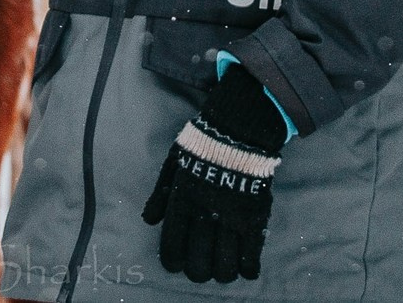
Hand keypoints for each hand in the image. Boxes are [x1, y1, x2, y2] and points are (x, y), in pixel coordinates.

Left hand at [142, 64, 288, 284]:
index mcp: (181, 203)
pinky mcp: (254, 218)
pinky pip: (251, 254)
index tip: (177, 264)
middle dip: (198, 272)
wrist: (237, 129)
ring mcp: (231, 219)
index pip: (172, 247)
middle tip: (201, 268)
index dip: (173, 262)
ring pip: (224, 266)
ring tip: (222, 269)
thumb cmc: (200, 145)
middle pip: (198, 265)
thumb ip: (159, 194)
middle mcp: (204, 216)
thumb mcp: (172, 163)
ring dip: (222, 273)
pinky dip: (249, 268)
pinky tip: (247, 270)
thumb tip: (149, 221)